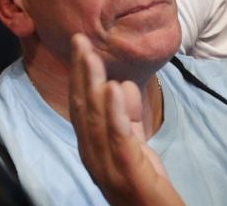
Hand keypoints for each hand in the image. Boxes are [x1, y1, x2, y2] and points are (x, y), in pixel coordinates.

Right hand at [67, 35, 186, 205]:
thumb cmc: (148, 185)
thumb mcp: (136, 145)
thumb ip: (127, 118)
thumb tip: (117, 83)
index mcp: (94, 149)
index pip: (82, 108)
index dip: (79, 76)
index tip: (80, 46)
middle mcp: (94, 159)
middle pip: (83, 110)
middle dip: (80, 74)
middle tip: (80, 40)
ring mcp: (108, 169)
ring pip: (95, 121)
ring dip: (91, 85)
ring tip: (90, 56)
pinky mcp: (129, 176)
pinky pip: (118, 139)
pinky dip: (114, 112)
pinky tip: (111, 87)